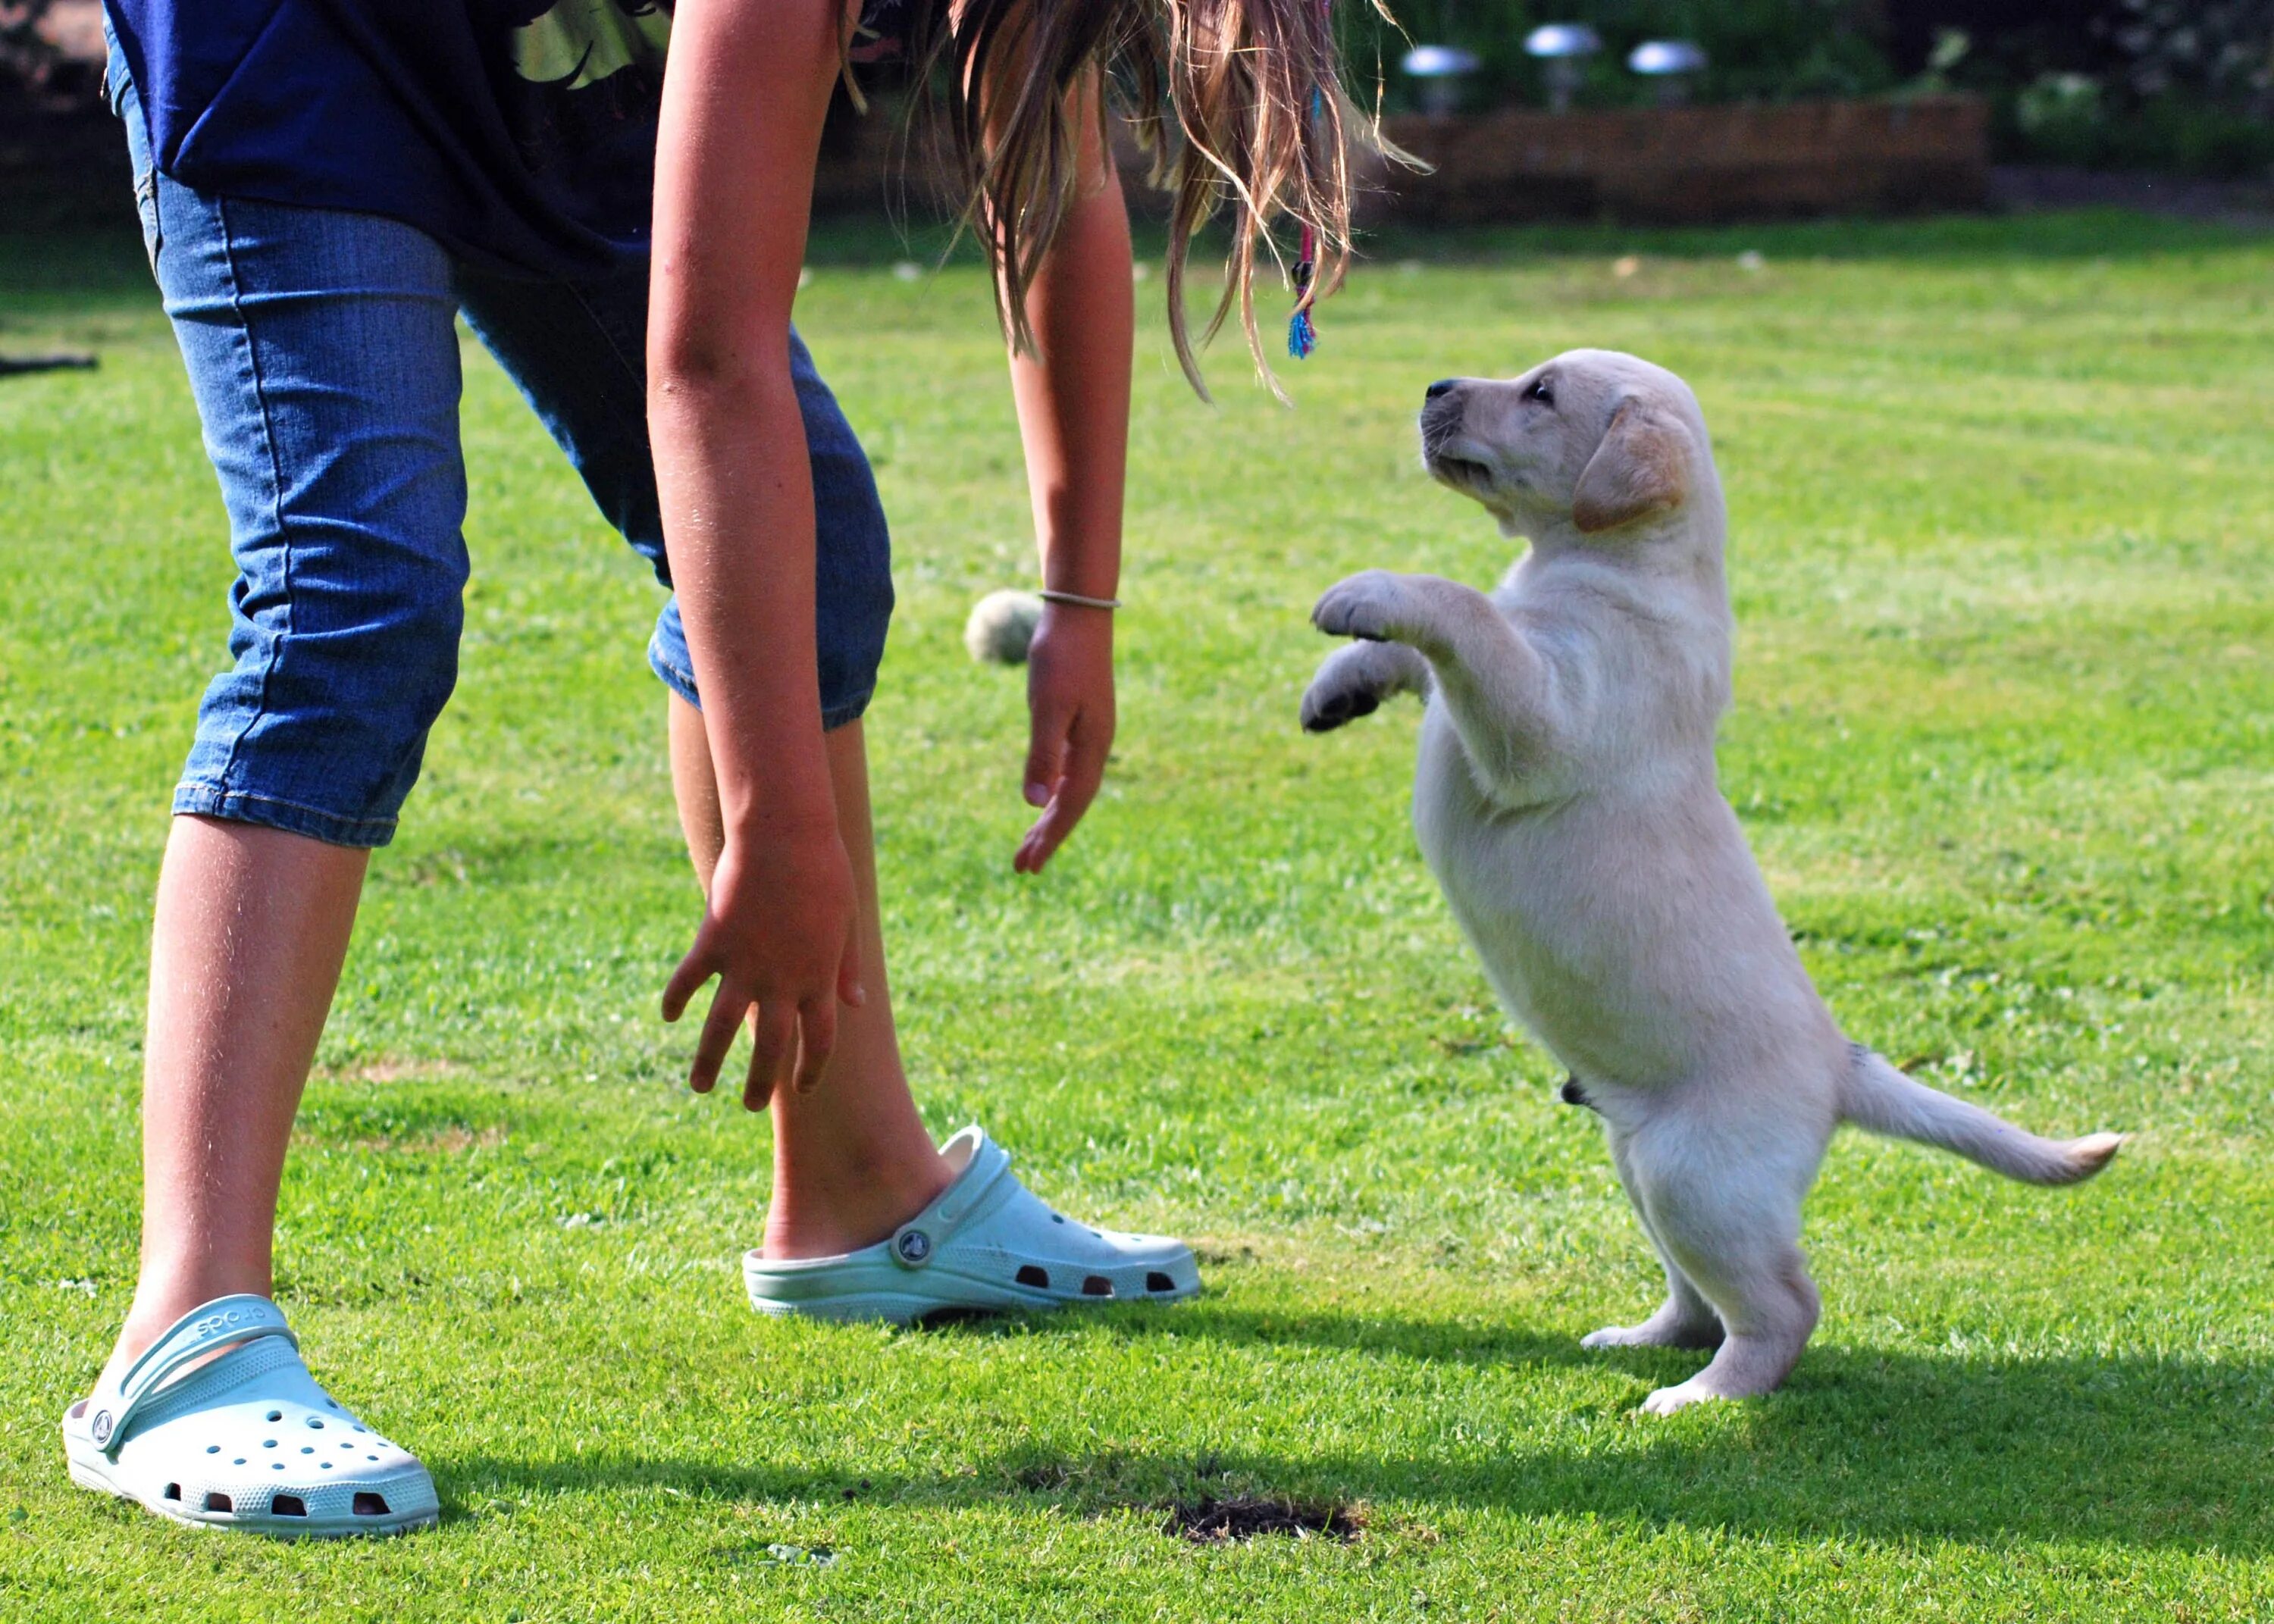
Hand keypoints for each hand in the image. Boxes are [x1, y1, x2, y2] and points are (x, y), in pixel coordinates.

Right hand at [661, 821, 865, 1108]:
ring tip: (699, 1086)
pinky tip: (669, 1014)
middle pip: (772, 1047)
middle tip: (749, 1106)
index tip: (802, 1089)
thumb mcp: (847, 921)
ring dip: (709, 1061)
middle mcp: (782, 980)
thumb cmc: (824, 871)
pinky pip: (689, 980)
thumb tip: (856, 1005)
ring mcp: (745, 964)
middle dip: (760, 1081)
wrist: (786, 833)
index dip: (811, 1070)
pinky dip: (676, 998)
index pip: (819, 1040)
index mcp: (819, 978)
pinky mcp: (713, 941)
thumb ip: (847, 967)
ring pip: (722, 1028)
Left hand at [1015, 603, 1114, 872]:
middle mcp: (1095, 747)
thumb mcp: (1046, 706)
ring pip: (1069, 788)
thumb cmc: (1060, 657)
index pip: (1070, 806)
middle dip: (1048, 837)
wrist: (1078, 615)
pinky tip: (1041, 800)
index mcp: (1092, 747)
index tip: (1029, 866)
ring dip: (1049, 818)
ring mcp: (1089, 735)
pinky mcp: (1080, 722)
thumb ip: (1041, 754)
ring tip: (1028, 845)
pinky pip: (1068, 770)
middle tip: (1022, 867)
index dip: (1051, 838)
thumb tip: (1033, 803)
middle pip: (1071, 804)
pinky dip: (1053, 791)